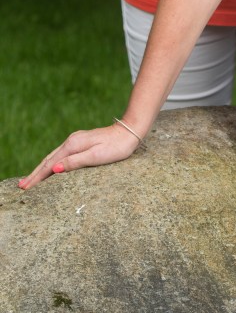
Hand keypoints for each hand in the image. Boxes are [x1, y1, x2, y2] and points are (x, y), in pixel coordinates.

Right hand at [17, 123, 139, 189]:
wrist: (129, 132)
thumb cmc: (116, 147)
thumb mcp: (96, 156)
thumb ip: (75, 162)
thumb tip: (55, 169)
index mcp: (73, 145)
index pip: (50, 164)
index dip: (37, 177)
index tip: (26, 188)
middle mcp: (71, 141)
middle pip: (48, 160)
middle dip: (35, 174)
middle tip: (22, 186)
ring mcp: (76, 141)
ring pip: (54, 157)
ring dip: (41, 169)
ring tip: (31, 180)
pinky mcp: (81, 143)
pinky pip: (61, 155)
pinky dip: (51, 164)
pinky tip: (50, 169)